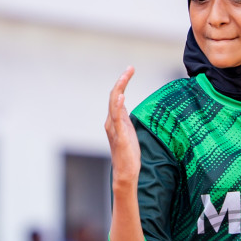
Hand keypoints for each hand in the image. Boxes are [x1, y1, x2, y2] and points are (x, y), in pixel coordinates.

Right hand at [105, 66, 140, 193]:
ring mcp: (114, 129)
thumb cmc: (128, 153)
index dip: (122, 82)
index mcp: (114, 120)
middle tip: (130, 68)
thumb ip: (124, 117)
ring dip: (120, 88)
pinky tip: (121, 96)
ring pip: (114, 104)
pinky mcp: (120, 136)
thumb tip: (122, 104)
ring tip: (125, 76)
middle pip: (114, 96)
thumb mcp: (128, 130)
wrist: (125, 172)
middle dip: (122, 81)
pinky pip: (117, 119)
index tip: (130, 70)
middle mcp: (110, 122)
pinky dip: (118, 106)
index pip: (116, 96)